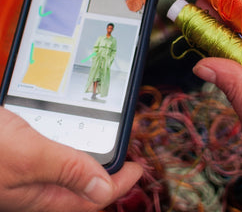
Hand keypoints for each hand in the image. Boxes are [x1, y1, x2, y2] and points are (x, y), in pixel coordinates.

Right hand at [0, 107, 141, 211]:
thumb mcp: (29, 156)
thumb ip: (66, 170)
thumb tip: (104, 189)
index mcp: (42, 193)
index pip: (91, 197)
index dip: (119, 184)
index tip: (139, 169)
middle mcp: (36, 183)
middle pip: (82, 181)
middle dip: (107, 168)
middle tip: (125, 150)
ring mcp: (27, 169)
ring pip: (68, 165)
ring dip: (89, 153)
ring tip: (105, 139)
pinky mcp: (19, 153)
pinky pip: (52, 150)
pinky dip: (68, 139)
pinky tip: (70, 128)